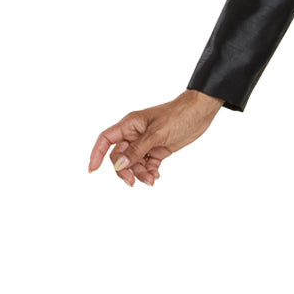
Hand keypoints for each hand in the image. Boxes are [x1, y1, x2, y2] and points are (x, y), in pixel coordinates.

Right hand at [88, 89, 225, 186]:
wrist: (201, 111)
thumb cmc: (178, 115)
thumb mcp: (157, 134)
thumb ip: (137, 150)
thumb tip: (119, 164)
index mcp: (130, 125)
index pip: (106, 140)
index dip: (96, 154)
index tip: (92, 170)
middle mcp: (135, 134)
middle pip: (120, 156)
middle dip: (125, 170)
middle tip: (133, 182)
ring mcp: (146, 142)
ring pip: (134, 163)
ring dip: (140, 173)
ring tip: (152, 180)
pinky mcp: (158, 149)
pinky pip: (148, 164)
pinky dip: (150, 171)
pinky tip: (156, 176)